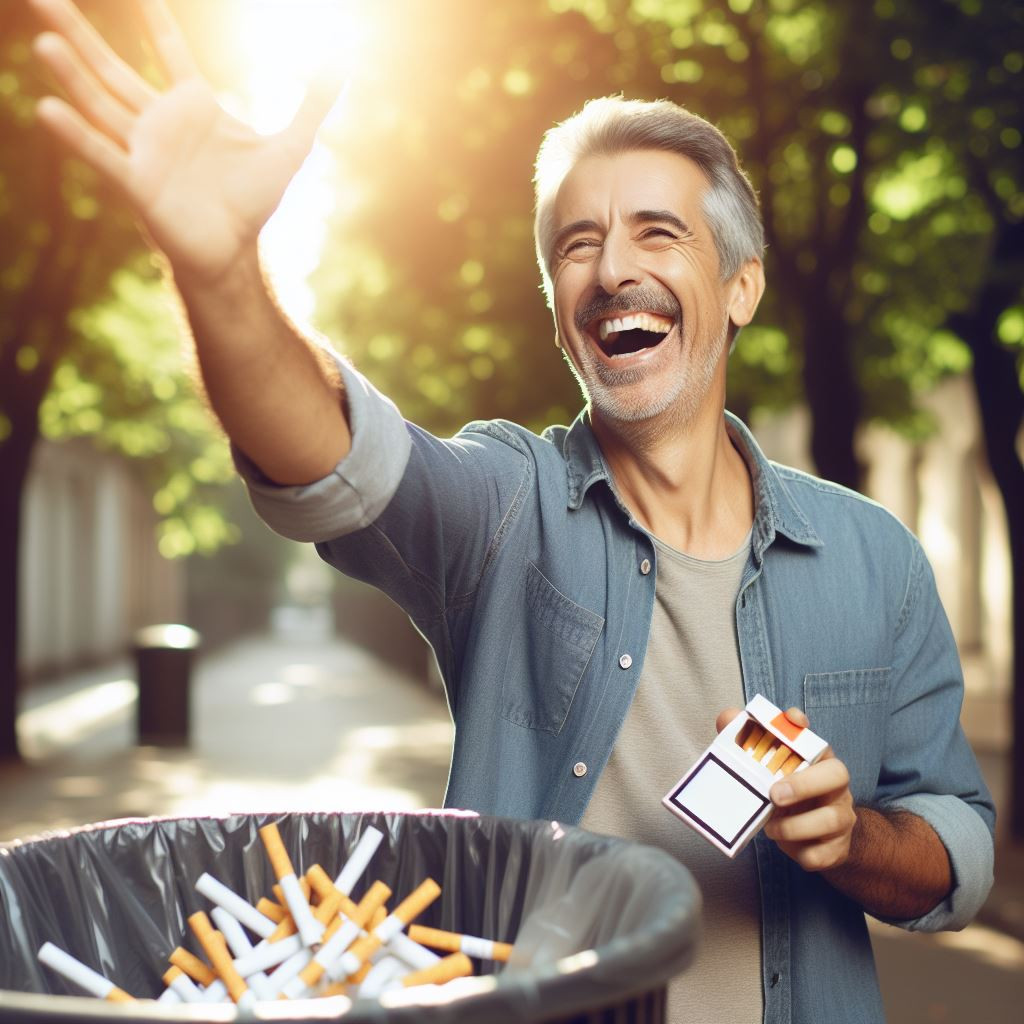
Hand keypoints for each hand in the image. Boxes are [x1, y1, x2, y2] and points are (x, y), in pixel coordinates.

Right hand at [30, 0, 343, 283]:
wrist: (236, 251)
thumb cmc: (253, 201)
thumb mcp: (291, 147)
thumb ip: (312, 105)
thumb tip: (339, 64)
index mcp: (193, 107)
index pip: (172, 52)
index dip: (159, 23)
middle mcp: (159, 123)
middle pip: (111, 68)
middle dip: (79, 32)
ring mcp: (143, 151)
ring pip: (99, 103)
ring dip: (71, 74)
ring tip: (45, 39)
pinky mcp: (137, 183)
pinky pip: (102, 155)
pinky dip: (77, 136)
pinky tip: (47, 110)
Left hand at [716, 705, 855, 871]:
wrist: (822, 841)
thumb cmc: (788, 796)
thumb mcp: (770, 773)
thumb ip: (746, 743)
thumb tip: (727, 717)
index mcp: (818, 762)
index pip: (817, 738)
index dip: (803, 729)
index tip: (791, 720)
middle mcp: (835, 786)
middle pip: (838, 774)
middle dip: (805, 783)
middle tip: (774, 794)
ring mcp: (841, 817)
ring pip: (832, 819)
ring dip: (795, 826)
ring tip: (771, 827)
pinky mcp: (837, 848)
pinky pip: (824, 854)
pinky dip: (803, 854)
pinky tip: (791, 848)